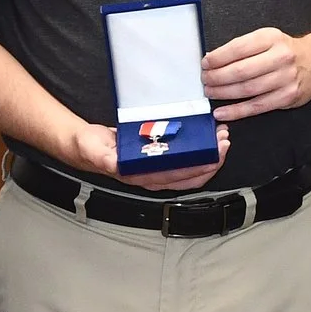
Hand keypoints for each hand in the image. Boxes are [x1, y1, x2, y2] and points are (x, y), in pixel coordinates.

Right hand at [62, 120, 230, 192]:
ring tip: (222, 136)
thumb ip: (105, 159)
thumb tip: (115, 164)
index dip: (198, 168)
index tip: (214, 155)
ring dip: (210, 154)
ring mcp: (158, 166)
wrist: (86, 145)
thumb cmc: (91, 149)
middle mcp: (154, 174)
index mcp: (142, 176)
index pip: (177, 177)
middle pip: (191, 175)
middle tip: (224, 142)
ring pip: (192, 166)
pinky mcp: (159, 154)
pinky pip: (185, 155)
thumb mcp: (95, 152)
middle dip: (212, 160)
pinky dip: (199, 147)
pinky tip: (207, 134)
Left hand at [204, 27, 310, 121]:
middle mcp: (281, 57)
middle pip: (241, 71)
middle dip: (217, 77)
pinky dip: (236, 111)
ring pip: (247, 89)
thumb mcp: (268, 39)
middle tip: (205, 80)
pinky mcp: (287, 97)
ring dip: (223, 93)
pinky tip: (222, 112)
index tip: (205, 63)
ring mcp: (285, 79)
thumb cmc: (286, 51)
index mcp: (271, 38)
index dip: (217, 58)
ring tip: (210, 92)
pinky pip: (256, 106)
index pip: (238, 48)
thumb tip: (213, 59)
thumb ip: (243, 47)